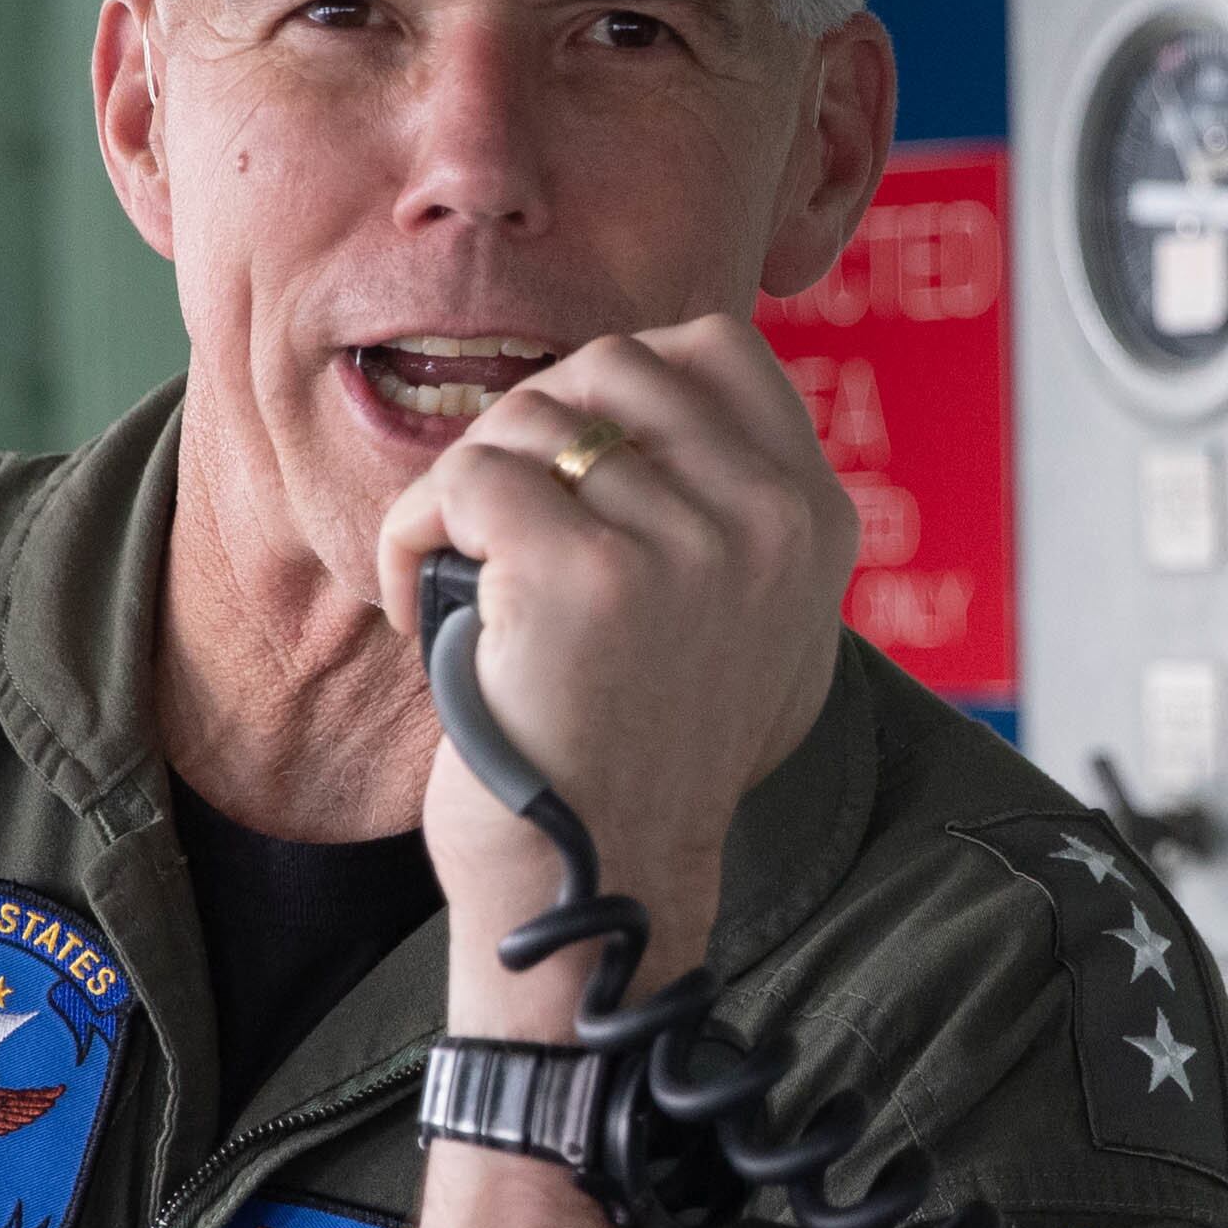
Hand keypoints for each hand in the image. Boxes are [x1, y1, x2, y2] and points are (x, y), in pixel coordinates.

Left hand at [372, 316, 853, 1036]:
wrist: (600, 877)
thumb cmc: (650, 759)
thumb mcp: (757, 628)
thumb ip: (744, 518)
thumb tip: (677, 406)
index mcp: (814, 521)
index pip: (715, 350)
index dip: (621, 387)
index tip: (577, 470)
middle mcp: (766, 519)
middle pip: (610, 370)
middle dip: (532, 433)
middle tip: (499, 527)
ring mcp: (681, 540)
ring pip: (527, 421)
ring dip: (465, 492)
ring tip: (456, 580)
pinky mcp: (581, 570)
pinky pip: (465, 479)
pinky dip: (413, 535)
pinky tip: (415, 605)